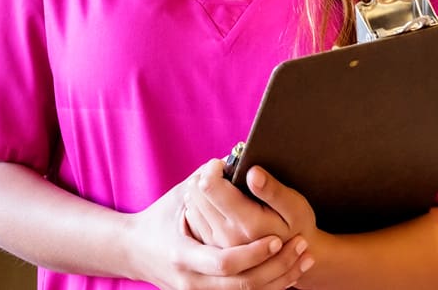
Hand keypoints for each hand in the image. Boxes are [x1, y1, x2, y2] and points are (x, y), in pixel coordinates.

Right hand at [123, 169, 312, 289]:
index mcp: (182, 254)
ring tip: (303, 258)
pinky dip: (270, 286)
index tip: (278, 238)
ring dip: (280, 278)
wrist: (134, 252)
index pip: (226, 262)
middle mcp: (191, 281)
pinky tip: (290, 273)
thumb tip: (232, 160)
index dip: (255, 253)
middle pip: (244, 285)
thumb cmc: (160, 219)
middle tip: (301, 246)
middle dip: (278, 268)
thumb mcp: (179, 196)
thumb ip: (205, 180)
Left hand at [182, 160, 294, 248]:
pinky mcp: (209, 247)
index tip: (225, 164)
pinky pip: (192, 217)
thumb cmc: (296, 225)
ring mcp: (216, 244)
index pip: (210, 185)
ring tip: (221, 186)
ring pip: (192, 203)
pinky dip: (200, 204)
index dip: (214, 167)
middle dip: (207, 175)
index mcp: (247, 224)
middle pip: (196, 191)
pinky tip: (216, 202)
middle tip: (223, 172)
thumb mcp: (295, 206)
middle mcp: (227, 236)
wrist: (292, 256)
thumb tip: (252, 172)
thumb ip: (273, 190)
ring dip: (201, 190)